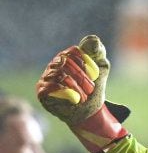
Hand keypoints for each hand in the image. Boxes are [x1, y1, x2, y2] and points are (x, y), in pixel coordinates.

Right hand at [36, 35, 128, 152]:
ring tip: (84, 97)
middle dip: (83, 78)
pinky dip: (68, 93)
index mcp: (67, 57)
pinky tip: (75, 99)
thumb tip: (92, 39)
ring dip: (78, 88)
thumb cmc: (94, 91)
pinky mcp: (42, 92)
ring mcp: (46, 77)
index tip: (96, 76)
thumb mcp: (101, 71)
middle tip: (91, 90)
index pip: (74, 52)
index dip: (87, 63)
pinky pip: (51, 87)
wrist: (89, 114)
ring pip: (60, 75)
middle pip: (66, 63)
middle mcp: (54, 65)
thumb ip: (98, 54)